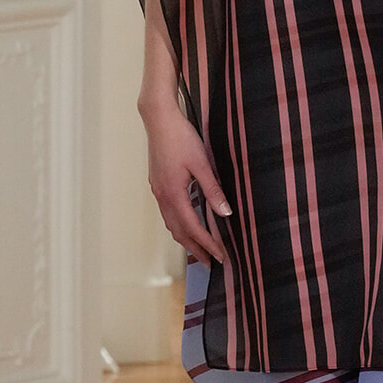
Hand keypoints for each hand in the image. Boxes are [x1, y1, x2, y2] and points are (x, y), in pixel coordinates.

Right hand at [139, 95, 230, 267]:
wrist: (158, 119)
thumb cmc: (181, 138)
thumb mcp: (201, 163)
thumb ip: (212, 189)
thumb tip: (225, 213)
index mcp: (174, 194)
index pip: (193, 228)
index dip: (207, 244)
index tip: (221, 257)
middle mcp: (163, 196)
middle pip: (179, 232)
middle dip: (196, 249)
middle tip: (211, 262)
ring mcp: (158, 191)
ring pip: (171, 223)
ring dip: (186, 238)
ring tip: (200, 249)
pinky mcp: (158, 184)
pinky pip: (168, 212)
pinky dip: (179, 224)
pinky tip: (188, 223)